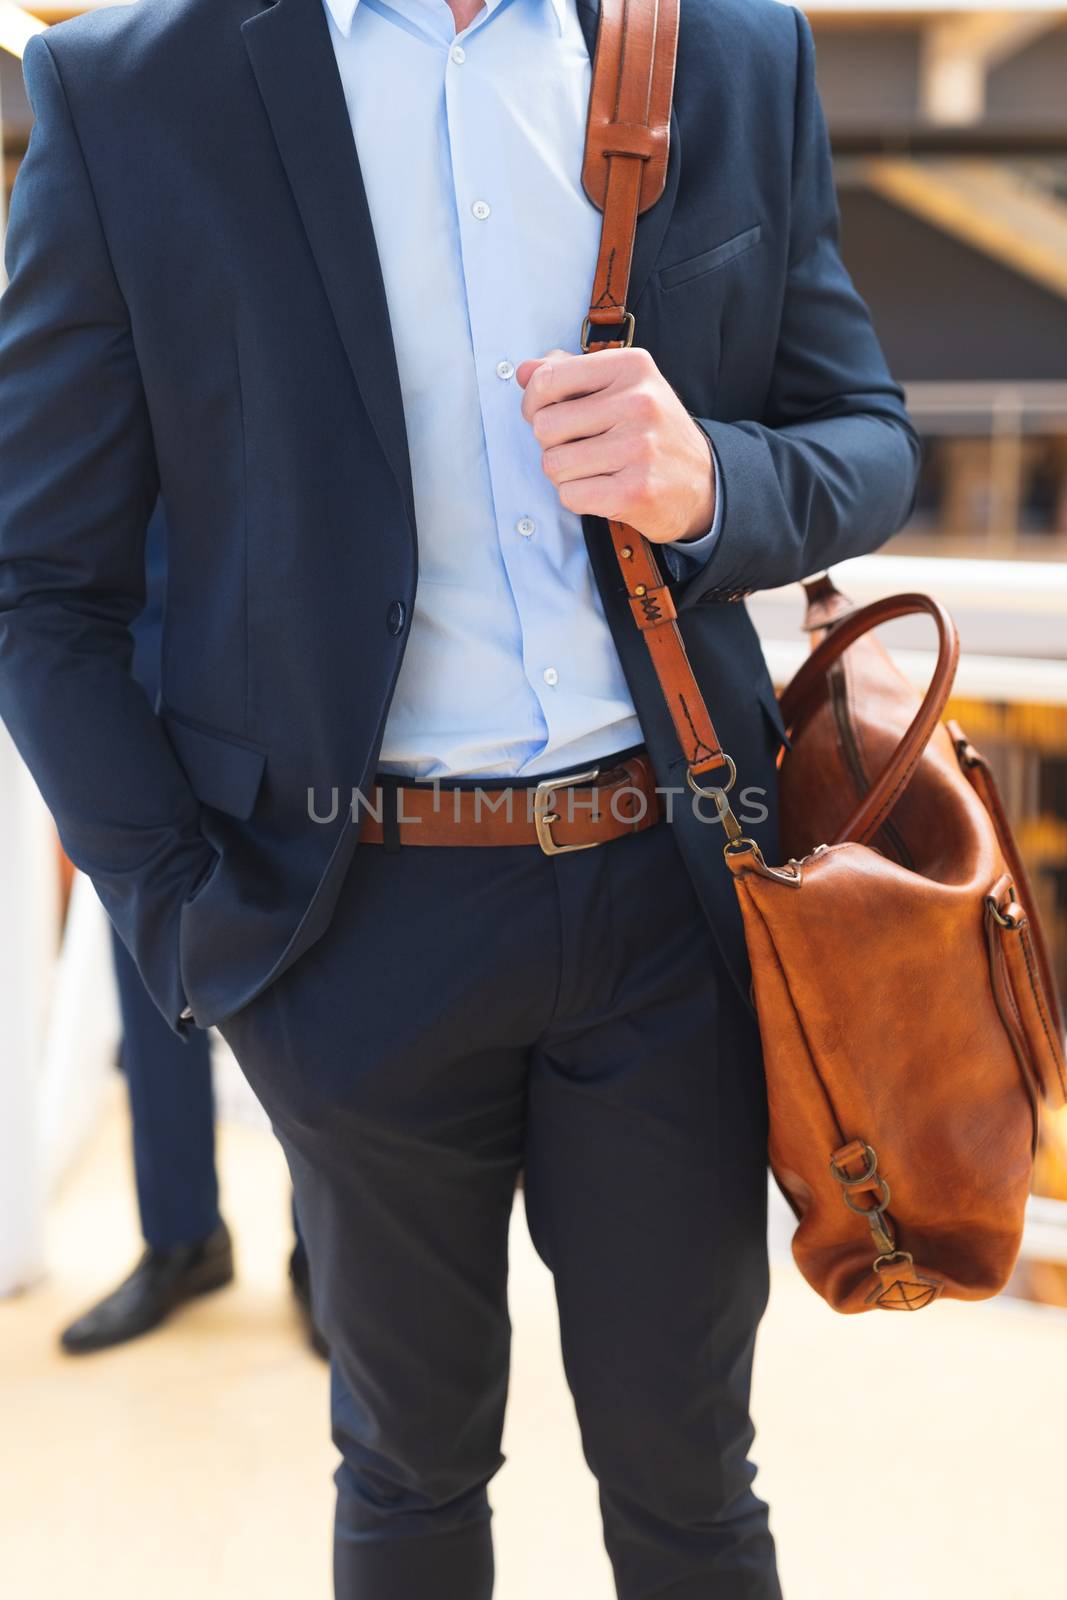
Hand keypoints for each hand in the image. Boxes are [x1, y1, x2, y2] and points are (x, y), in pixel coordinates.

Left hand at [516, 347, 715, 542]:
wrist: (703, 482)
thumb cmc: (651, 431)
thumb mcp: (621, 387)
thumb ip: (570, 373)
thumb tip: (524, 372)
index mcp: (632, 366)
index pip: (547, 380)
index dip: (534, 403)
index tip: (548, 414)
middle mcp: (639, 402)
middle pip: (545, 426)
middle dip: (552, 443)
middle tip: (579, 448)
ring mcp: (639, 448)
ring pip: (553, 464)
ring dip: (565, 474)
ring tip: (594, 469)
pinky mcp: (636, 491)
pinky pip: (570, 495)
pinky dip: (578, 497)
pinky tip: (604, 489)